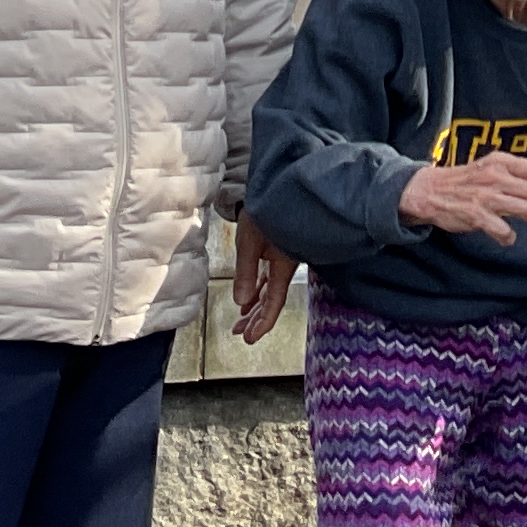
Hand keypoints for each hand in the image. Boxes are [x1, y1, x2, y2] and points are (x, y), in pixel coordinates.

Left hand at [231, 215, 295, 342]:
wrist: (280, 187)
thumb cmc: (266, 212)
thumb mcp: (249, 242)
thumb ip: (246, 272)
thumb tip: (241, 302)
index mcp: (282, 266)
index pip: (274, 302)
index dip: (263, 323)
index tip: (250, 339)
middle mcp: (285, 266)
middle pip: (272, 299)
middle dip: (257, 319)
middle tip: (242, 334)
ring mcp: (282, 259)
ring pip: (270, 290)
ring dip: (256, 305)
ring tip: (241, 320)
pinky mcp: (278, 250)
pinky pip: (269, 277)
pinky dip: (258, 289)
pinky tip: (248, 297)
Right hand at [400, 153, 526, 245]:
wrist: (431, 191)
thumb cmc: (465, 180)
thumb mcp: (491, 166)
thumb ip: (519, 168)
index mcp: (499, 161)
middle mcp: (494, 176)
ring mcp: (485, 196)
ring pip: (523, 209)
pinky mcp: (476, 215)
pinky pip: (503, 230)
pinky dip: (509, 237)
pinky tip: (509, 238)